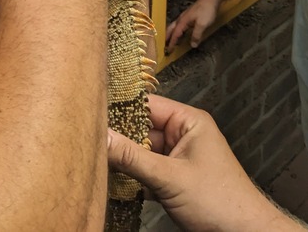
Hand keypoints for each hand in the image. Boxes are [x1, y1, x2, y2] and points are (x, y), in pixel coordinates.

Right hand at [107, 94, 292, 231]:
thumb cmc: (219, 202)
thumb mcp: (169, 178)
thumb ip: (131, 157)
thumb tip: (99, 136)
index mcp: (188, 121)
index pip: (146, 105)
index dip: (119, 108)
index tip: (89, 112)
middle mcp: (182, 135)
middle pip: (140, 129)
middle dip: (118, 138)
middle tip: (87, 139)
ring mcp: (179, 159)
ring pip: (142, 153)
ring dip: (123, 160)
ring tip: (94, 158)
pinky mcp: (175, 181)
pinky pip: (147, 172)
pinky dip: (132, 178)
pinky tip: (111, 181)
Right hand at [166, 0, 218, 50]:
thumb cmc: (206, 11)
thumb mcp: (202, 24)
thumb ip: (196, 35)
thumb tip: (192, 45)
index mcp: (183, 21)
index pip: (175, 34)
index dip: (172, 42)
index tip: (168, 50)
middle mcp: (182, 19)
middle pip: (171, 29)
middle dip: (167, 36)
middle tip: (164, 45)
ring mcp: (185, 17)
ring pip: (175, 27)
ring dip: (172, 34)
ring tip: (171, 41)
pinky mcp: (190, 16)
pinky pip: (181, 26)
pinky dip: (178, 31)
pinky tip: (182, 33)